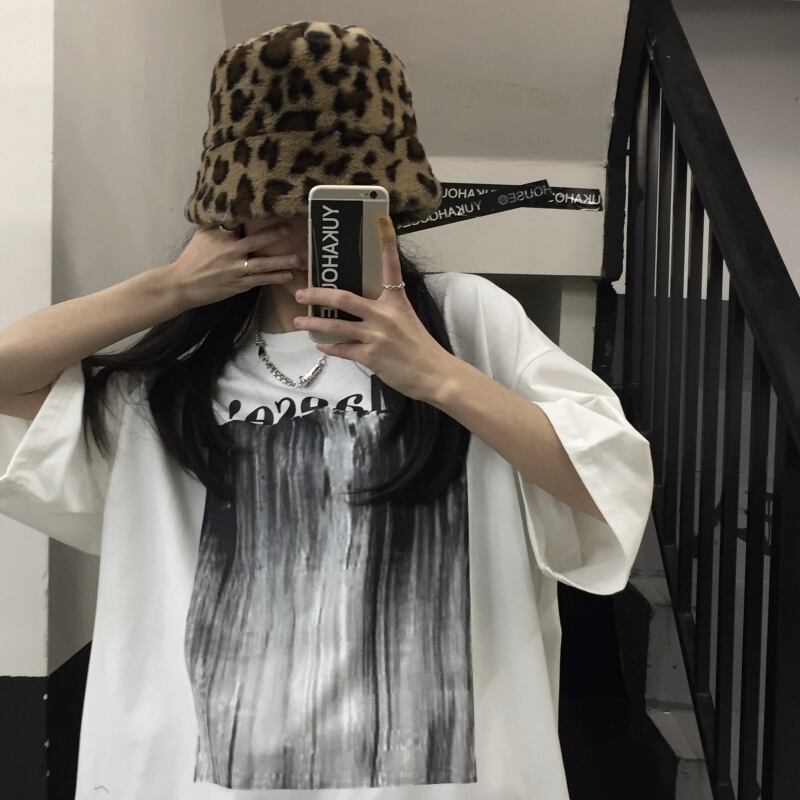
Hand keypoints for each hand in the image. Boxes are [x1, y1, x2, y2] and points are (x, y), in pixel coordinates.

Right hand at [167, 223, 300, 310]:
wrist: (183, 284)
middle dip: (275, 235)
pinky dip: (275, 278)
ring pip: (263, 264)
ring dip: (281, 261)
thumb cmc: (193, 257)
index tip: (275, 210)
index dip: (259, 217)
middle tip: (291, 230)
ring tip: (297, 259)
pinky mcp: (239, 284)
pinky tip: (288, 276)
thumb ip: (217, 222)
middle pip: (257, 241)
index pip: (242, 223)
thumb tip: (228, 206)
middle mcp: (231, 251)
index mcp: (222, 236)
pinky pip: (261, 280)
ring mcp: (237, 269)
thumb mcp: (202, 234)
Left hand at [292, 216, 454, 401]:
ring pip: (336, 326)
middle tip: (301, 292)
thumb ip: (386, 310)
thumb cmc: (420, 347)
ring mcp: (376, 335)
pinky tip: (321, 345)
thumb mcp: (407, 319)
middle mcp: (384, 314)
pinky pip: (342, 349)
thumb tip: (363, 306)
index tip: (381, 219)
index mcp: (396, 301)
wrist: (434, 373)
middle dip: (318, 294)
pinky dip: (329, 348)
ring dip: (314, 323)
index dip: (386, 242)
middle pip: (344, 298)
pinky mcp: (371, 355)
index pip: (391, 266)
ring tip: (298, 321)